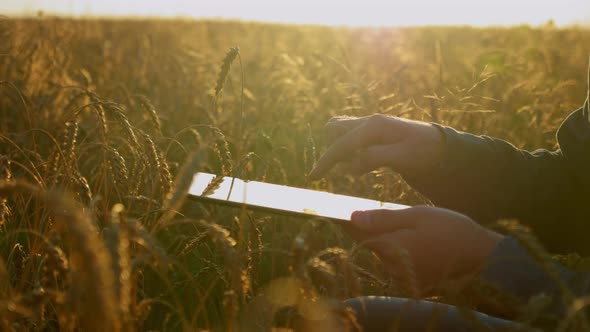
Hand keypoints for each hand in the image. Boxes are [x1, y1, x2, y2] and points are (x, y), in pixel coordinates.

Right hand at [308, 114, 444, 179]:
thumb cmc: (425, 152)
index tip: (313, 177)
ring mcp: (370, 125)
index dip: (326, 161)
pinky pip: (351, 138)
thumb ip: (374, 158)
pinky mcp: (372, 132)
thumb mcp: (403, 158)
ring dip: (341, 150)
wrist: (441, 146)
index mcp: (374, 126)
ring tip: (359, 167)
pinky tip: (363, 164)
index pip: (342, 144)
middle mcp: (369, 121)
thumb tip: (349, 165)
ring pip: (340, 132)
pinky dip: (349, 151)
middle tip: (349, 168)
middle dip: (333, 150)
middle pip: (334, 129)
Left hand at [345, 206, 502, 291]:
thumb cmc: (451, 230)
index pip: (358, 234)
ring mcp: (403, 279)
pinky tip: (416, 242)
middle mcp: (393, 268)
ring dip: (387, 241)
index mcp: (391, 248)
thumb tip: (353, 217)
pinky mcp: (414, 284)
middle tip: (376, 214)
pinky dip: (401, 252)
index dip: (346, 221)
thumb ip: (383, 218)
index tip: (334, 211)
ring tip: (407, 229)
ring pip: (384, 255)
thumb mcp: (417, 215)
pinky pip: (398, 265)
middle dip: (371, 230)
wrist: (483, 257)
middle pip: (371, 244)